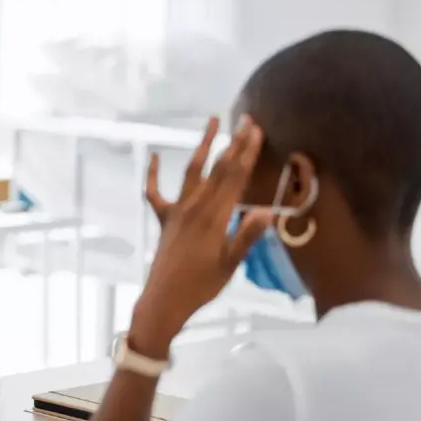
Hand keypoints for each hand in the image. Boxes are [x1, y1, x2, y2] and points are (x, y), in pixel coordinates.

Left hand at [131, 117, 271, 352]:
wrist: (164, 300)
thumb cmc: (201, 286)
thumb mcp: (229, 265)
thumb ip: (246, 237)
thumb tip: (268, 213)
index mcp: (214, 218)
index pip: (234, 179)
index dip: (246, 153)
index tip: (257, 132)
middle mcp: (194, 208)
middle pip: (217, 170)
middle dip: (233, 144)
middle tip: (247, 121)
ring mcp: (176, 211)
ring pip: (191, 172)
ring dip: (202, 146)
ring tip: (213, 122)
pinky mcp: (163, 219)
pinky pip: (154, 192)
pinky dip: (153, 174)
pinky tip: (155, 156)